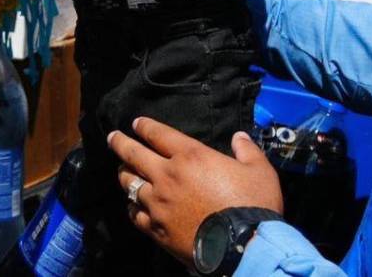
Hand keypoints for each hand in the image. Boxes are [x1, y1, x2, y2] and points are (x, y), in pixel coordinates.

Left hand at [108, 118, 281, 265]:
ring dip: (124, 174)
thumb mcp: (259, 171)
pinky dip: (132, 207)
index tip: (137, 123)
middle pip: (133, 154)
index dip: (145, 126)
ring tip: (122, 170)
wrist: (245, 248)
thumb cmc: (253, 205)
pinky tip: (133, 205)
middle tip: (112, 137)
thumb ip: (247, 151)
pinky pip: (135, 214)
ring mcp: (159, 203)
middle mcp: (167, 175)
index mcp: (190, 156)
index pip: (159, 134)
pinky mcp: (157, 228)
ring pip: (130, 183)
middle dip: (120, 143)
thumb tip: (240, 137)